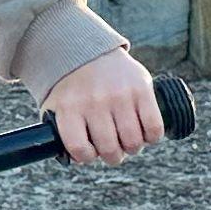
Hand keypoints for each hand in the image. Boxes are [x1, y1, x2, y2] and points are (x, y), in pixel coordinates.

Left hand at [44, 47, 165, 166]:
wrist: (88, 49)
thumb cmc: (72, 88)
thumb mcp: (56, 106)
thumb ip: (61, 133)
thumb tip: (78, 161)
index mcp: (69, 107)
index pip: (79, 149)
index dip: (88, 157)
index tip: (91, 152)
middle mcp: (94, 101)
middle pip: (110, 149)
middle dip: (114, 155)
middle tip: (114, 148)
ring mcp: (119, 95)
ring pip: (133, 142)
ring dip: (133, 147)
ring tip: (129, 139)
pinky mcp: (142, 88)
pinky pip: (154, 127)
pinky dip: (152, 137)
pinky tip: (144, 131)